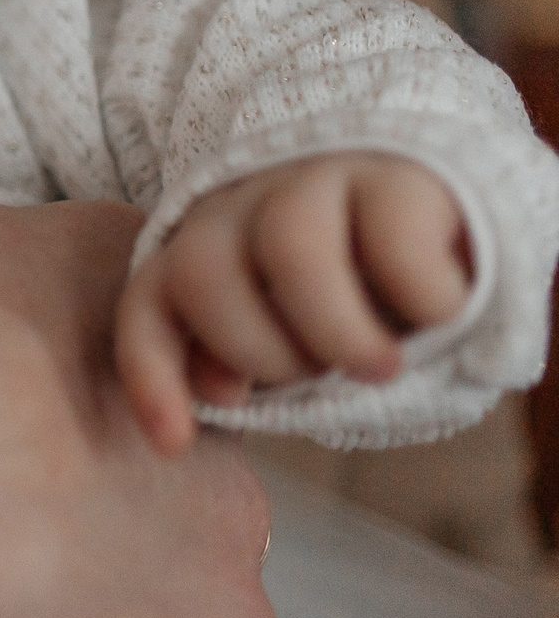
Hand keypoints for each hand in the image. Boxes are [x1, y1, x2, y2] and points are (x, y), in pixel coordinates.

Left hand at [116, 154, 472, 457]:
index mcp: (215, 246)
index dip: (150, 372)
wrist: (468, 233)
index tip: (173, 443)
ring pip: (289, 246)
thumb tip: (218, 390)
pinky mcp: (402, 174)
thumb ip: (257, 360)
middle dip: (257, 351)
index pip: (150, 300)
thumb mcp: (308, 342)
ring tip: (381, 365)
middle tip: (320, 374)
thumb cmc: (377, 303)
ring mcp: (322, 177)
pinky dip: (419, 298)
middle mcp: (252, 202)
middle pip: (203, 272)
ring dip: (334, 330)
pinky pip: (393, 241)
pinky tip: (440, 313)